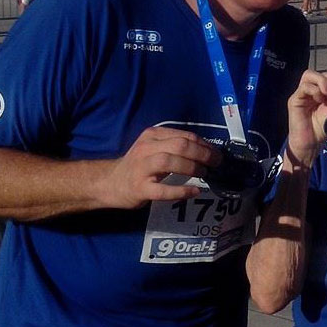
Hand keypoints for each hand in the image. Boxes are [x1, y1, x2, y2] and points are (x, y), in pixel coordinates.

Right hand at [101, 127, 221, 208]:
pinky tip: (194, 191)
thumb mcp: (155, 147)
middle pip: (180, 146)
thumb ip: (176, 146)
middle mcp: (146, 148)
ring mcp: (141, 168)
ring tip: (204, 174)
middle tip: (215, 164)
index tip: (216, 153)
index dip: (204, 144)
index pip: (184, 136)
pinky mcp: (139, 188)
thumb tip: (208, 151)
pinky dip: (181, 190)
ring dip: (192, 168)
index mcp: (153, 135)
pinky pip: (162, 189)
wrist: (110, 183)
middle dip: (203, 154)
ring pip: (170, 162)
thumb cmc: (139, 165)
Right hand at [287, 71, 326, 158]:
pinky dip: (314, 90)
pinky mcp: (295, 99)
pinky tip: (319, 99)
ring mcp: (303, 94)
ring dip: (322, 81)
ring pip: (309, 75)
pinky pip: (304, 87)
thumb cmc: (321, 129)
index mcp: (323, 92)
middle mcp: (313, 90)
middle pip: (321, 74)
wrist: (310, 143)